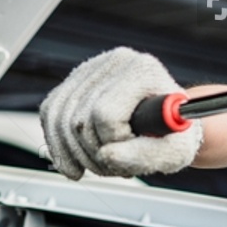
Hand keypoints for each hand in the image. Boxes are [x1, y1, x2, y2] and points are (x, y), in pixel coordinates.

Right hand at [38, 47, 202, 179]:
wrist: (171, 124)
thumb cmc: (176, 135)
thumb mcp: (175, 152)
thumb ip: (146, 156)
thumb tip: (107, 156)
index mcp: (143, 70)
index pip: (105, 113)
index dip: (113, 141)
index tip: (131, 144)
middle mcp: (115, 63)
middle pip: (78, 119)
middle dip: (93, 154)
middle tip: (115, 163)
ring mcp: (92, 69)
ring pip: (58, 118)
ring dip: (75, 154)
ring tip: (102, 162)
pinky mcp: (75, 81)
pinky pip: (50, 114)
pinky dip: (59, 145)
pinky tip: (78, 159)